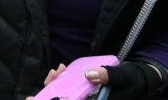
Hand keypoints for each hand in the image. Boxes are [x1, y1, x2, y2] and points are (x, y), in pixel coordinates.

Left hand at [27, 61, 164, 99]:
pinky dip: (59, 81)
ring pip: (61, 96)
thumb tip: (89, 74)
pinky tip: (59, 71)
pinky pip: (65, 89)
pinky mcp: (80, 90)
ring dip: (52, 87)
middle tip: (30, 97)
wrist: (137, 78)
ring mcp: (82, 96)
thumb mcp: (121, 76)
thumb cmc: (131, 79)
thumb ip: (108, 75)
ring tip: (54, 72)